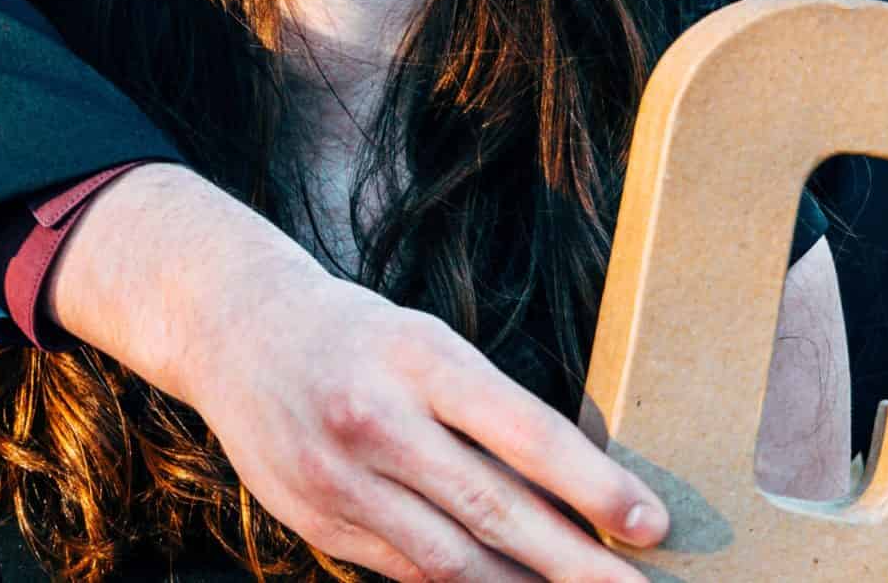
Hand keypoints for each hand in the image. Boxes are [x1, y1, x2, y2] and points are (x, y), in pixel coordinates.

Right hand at [50, 165, 669, 581]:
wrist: (236, 329)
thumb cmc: (358, 333)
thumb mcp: (429, 341)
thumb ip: (490, 409)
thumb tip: (575, 485)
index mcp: (422, 359)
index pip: (528, 433)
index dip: (596, 487)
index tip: (652, 523)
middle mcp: (380, 421)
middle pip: (497, 511)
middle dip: (578, 562)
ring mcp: (341, 480)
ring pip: (452, 559)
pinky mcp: (314, 522)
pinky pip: (405, 571)